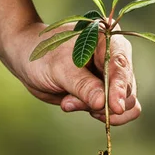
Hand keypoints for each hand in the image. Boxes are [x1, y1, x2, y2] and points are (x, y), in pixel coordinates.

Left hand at [4, 22, 140, 125]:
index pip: (121, 66)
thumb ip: (83, 86)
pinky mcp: (105, 93)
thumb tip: (103, 103)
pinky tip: (73, 104)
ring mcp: (112, 77)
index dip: (120, 88)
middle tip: (71, 102)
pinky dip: (98, 114)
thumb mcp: (60, 69)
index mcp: (108, 40)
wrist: (28, 59)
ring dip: (97, 110)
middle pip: (127, 89)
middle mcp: (115, 57)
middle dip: (103, 102)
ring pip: (123, 103)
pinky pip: (114, 111)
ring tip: (68, 102)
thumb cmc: (42, 56)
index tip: (115, 107)